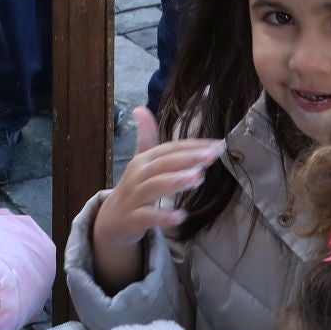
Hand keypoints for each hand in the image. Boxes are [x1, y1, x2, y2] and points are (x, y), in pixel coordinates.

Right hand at [90, 108, 224, 293]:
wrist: (112, 221)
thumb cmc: (134, 188)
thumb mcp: (141, 162)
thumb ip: (147, 137)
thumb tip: (140, 108)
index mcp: (143, 160)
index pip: (170, 149)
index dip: (193, 146)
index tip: (218, 145)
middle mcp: (138, 175)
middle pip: (163, 163)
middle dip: (189, 158)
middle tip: (212, 156)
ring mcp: (134, 197)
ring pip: (155, 186)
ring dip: (176, 181)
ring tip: (198, 178)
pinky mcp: (133, 219)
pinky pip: (148, 217)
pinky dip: (163, 216)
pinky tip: (181, 216)